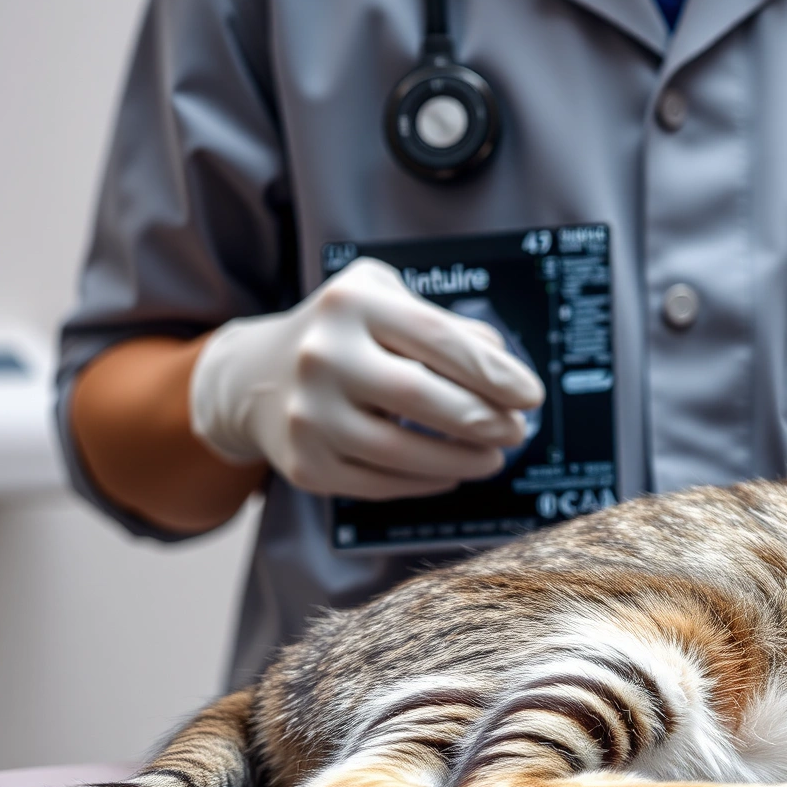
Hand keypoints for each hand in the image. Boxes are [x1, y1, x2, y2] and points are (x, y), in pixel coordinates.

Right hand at [188, 258, 544, 498]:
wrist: (255, 376)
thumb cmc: (342, 333)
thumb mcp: (385, 302)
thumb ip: (444, 325)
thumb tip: (503, 364)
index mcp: (351, 303)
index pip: (437, 338)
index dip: (494, 371)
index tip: (532, 395)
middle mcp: (322, 355)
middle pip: (422, 398)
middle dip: (484, 420)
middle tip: (517, 431)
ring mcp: (308, 414)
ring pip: (402, 452)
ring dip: (462, 459)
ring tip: (493, 457)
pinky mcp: (305, 464)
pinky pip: (379, 484)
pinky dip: (425, 481)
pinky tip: (451, 472)